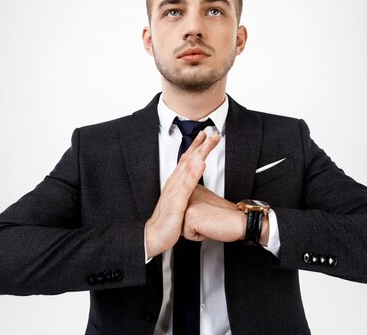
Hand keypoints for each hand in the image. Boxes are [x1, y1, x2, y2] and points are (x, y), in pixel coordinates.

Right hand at [145, 131, 219, 257]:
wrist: (155, 235)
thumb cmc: (167, 220)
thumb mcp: (179, 202)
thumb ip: (186, 191)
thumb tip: (195, 186)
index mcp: (175, 182)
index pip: (187, 160)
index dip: (196, 146)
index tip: (205, 135)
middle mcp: (174, 182)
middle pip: (189, 159)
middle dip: (201, 144)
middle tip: (212, 132)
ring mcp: (175, 190)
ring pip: (189, 167)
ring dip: (199, 153)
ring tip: (208, 141)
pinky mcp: (177, 201)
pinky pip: (187, 185)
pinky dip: (194, 173)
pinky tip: (201, 164)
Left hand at [182, 186, 245, 242]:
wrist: (239, 222)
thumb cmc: (226, 217)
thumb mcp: (207, 204)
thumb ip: (194, 204)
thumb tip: (183, 213)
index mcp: (193, 189)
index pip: (182, 211)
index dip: (196, 219)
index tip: (209, 214)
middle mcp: (190, 194)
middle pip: (180, 219)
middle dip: (193, 224)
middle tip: (209, 219)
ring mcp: (189, 204)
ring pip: (182, 227)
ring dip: (196, 230)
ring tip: (209, 222)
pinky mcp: (190, 216)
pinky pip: (188, 235)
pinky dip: (199, 236)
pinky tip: (210, 227)